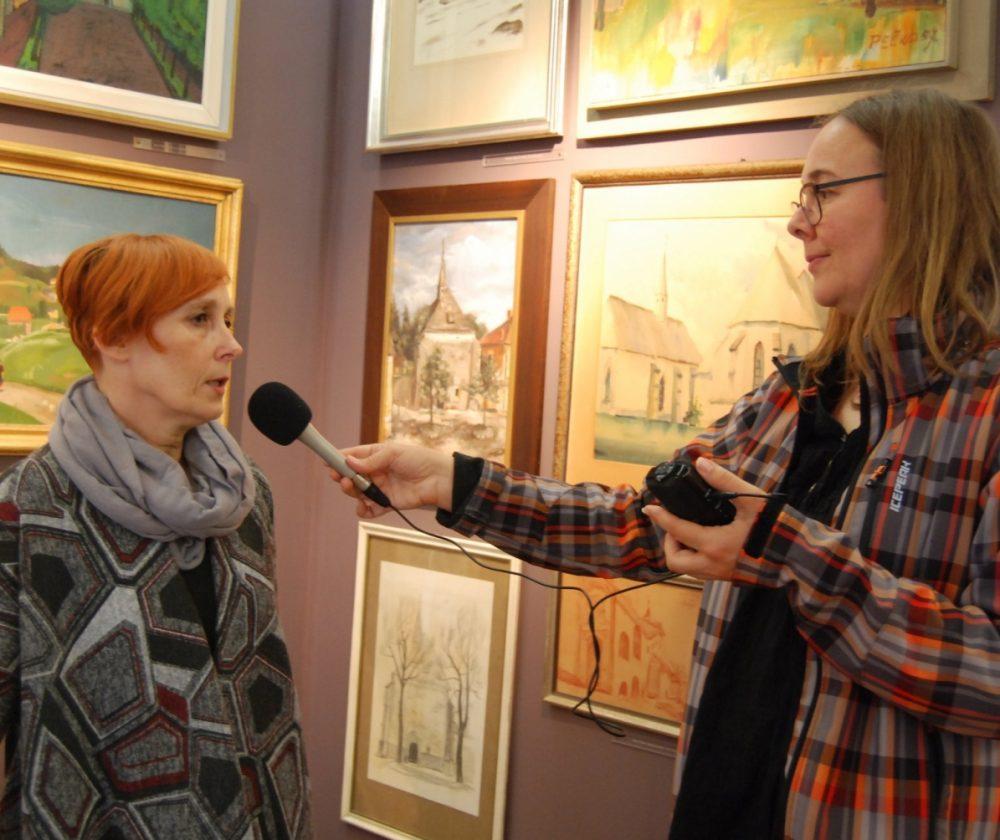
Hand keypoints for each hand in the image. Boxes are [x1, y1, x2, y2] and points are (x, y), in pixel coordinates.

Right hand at [330, 442, 453, 517]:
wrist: (438, 480)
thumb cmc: (419, 460)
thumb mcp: (393, 454)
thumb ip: (370, 461)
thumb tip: (349, 462)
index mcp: (376, 456)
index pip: (353, 457)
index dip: (339, 460)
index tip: (328, 462)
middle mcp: (375, 473)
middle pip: (351, 477)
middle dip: (343, 477)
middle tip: (339, 477)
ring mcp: (380, 489)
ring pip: (357, 494)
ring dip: (351, 492)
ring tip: (353, 488)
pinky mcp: (386, 504)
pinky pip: (368, 510)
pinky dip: (363, 510)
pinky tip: (364, 506)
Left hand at [642, 457, 766, 580]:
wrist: (802, 558)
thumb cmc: (778, 528)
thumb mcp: (751, 500)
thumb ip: (724, 481)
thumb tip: (701, 464)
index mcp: (715, 545)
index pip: (677, 530)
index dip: (661, 517)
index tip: (650, 507)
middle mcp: (714, 565)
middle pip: (675, 561)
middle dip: (669, 542)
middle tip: (678, 524)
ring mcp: (722, 575)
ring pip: (688, 569)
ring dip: (682, 552)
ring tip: (691, 531)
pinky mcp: (731, 578)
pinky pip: (702, 572)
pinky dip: (696, 558)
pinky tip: (707, 541)